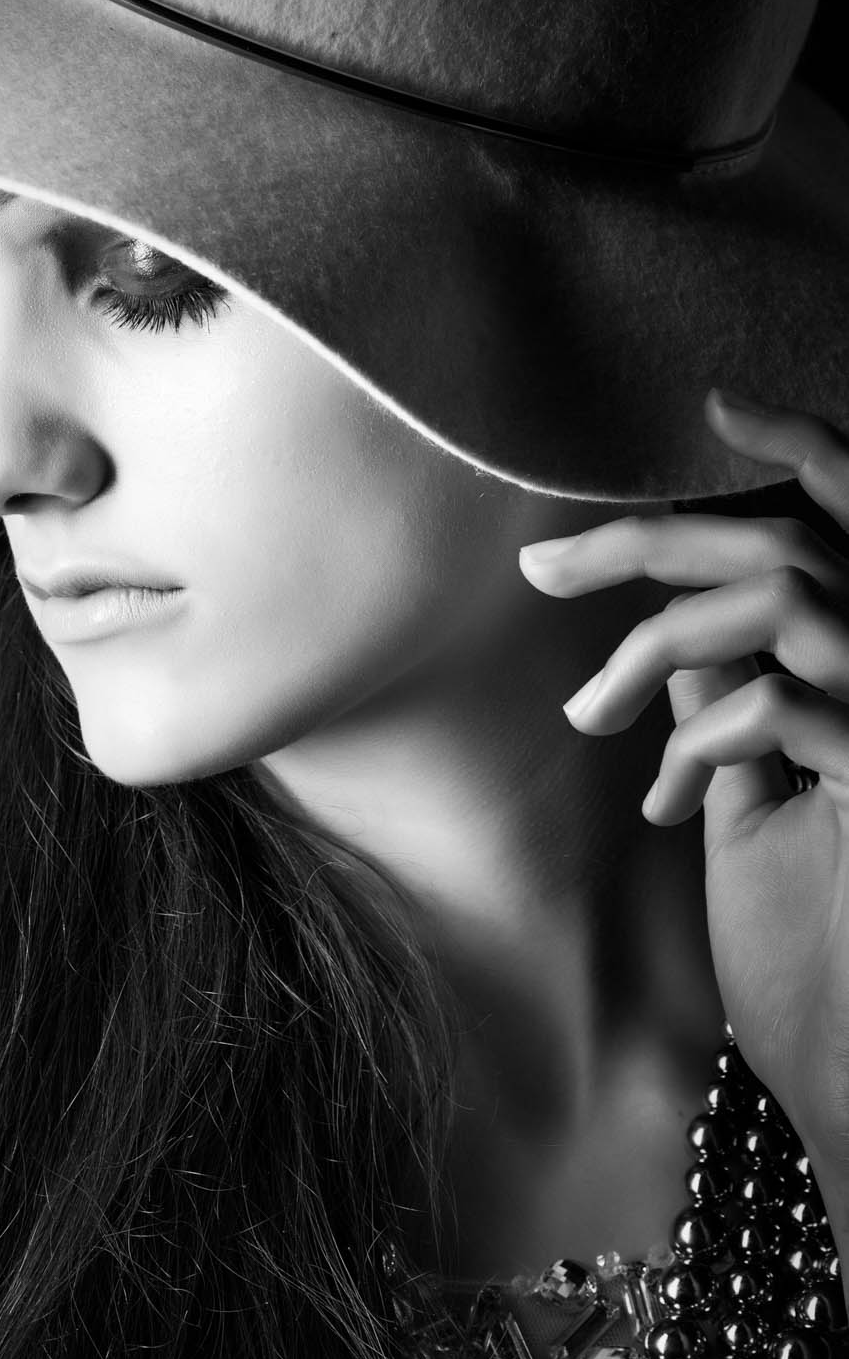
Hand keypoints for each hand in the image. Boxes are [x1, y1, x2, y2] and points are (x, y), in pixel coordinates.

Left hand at [517, 390, 848, 1188]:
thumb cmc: (811, 950)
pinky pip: (784, 698)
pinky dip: (704, 734)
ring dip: (658, 642)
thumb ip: (740, 705)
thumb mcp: (759, 803)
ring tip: (587, 712)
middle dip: (654, 540)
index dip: (800, 450)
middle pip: (791, 542)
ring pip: (783, 594)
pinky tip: (667, 800)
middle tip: (541, 566)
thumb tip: (681, 642)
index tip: (710, 408)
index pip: (847, 522)